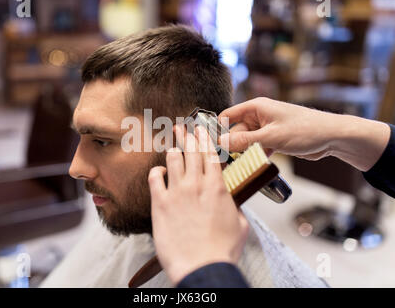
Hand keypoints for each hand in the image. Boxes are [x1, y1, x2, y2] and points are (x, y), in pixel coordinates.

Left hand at [148, 125, 248, 284]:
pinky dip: (156, 171)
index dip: (205, 139)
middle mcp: (196, 184)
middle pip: (192, 152)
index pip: (210, 155)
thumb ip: (234, 209)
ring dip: (175, 149)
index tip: (202, 130)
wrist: (201, 266)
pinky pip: (154, 178)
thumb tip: (231, 205)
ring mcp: (177, 192)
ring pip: (174, 159)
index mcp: (217, 188)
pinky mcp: (160, 203)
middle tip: (184, 127)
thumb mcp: (240, 226)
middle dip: (189, 136)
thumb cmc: (221, 250)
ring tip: (173, 143)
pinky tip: (159, 171)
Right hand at [218, 97, 389, 170]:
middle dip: (234, 146)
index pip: (228, 116)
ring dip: (246, 153)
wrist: (331, 137)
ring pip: (247, 142)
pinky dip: (257, 156)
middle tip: (230, 162)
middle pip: (236, 132)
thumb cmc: (305, 130)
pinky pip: (258, 147)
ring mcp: (266, 128)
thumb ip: (244, 140)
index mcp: (256, 107)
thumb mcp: (271, 137)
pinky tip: (258, 164)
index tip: (213, 146)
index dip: (219, 129)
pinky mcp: (273, 139)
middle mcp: (259, 116)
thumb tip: (221, 142)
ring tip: (245, 164)